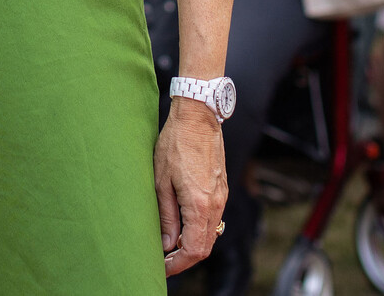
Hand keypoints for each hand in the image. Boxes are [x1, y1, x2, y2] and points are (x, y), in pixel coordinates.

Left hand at [154, 97, 226, 274]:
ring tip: (170, 245)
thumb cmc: (175, 144)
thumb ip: (167, 216)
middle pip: (205, 247)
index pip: (194, 250)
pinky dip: (199, 230)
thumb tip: (168, 244)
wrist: (198, 117)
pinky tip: (183, 226)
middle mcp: (216, 204)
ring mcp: (221, 196)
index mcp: (199, 204)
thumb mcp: (161, 181)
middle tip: (164, 260)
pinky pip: (213, 219)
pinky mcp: (222, 189)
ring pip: (210, 234)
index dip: (178, 264)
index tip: (163, 267)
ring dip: (193, 245)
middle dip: (185, 259)